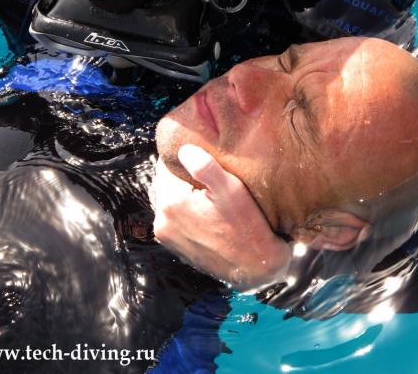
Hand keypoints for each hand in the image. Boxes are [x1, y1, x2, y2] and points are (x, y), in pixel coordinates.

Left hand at [152, 144, 291, 290]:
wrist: (255, 268)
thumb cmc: (247, 227)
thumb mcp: (231, 190)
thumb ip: (205, 166)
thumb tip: (183, 149)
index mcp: (171, 203)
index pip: (166, 165)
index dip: (183, 156)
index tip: (201, 154)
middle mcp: (161, 221)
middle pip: (165, 182)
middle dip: (181, 174)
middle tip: (207, 172)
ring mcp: (165, 235)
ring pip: (167, 198)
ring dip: (181, 191)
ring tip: (207, 190)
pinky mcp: (173, 245)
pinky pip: (172, 215)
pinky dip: (183, 208)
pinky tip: (204, 207)